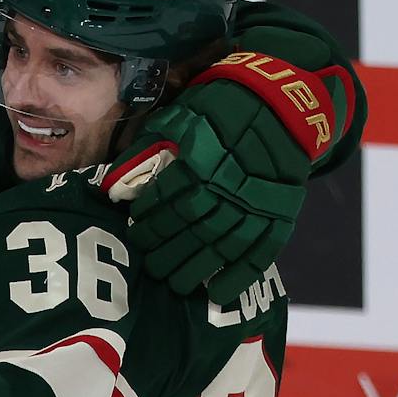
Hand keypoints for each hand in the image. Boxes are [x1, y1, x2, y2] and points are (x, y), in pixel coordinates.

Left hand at [107, 44, 358, 299]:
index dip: (149, 220)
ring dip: (195, 270)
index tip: (136, 232)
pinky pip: (259, 254)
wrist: (282, 101)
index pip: (167, 200)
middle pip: (190, 228)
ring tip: (174, 284)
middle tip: (149, 265)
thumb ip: (149, 147)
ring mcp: (256, 204)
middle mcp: (228, 185)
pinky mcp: (280, 215)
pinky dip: (239, 277)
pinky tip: (219, 295)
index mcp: (201, 159)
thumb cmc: (221, 105)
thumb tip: (115, 184)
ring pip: (220, 247)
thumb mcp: (181, 114)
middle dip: (165, 251)